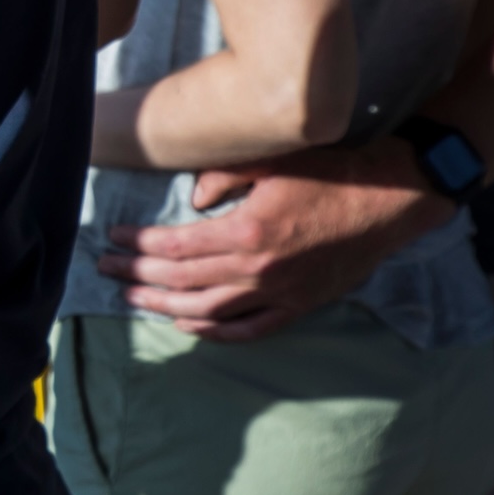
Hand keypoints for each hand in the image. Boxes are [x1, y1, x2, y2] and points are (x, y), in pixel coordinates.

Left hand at [97, 140, 451, 338]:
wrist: (387, 201)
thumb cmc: (328, 174)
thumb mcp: (269, 161)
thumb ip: (221, 176)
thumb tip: (191, 199)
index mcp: (246, 232)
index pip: (174, 245)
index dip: (138, 243)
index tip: (115, 237)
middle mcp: (259, 270)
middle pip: (182, 280)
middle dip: (137, 274)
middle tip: (106, 268)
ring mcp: (279, 293)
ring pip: (208, 311)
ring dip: (163, 307)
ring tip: (132, 298)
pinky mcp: (299, 306)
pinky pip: (250, 330)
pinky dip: (215, 333)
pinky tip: (187, 326)